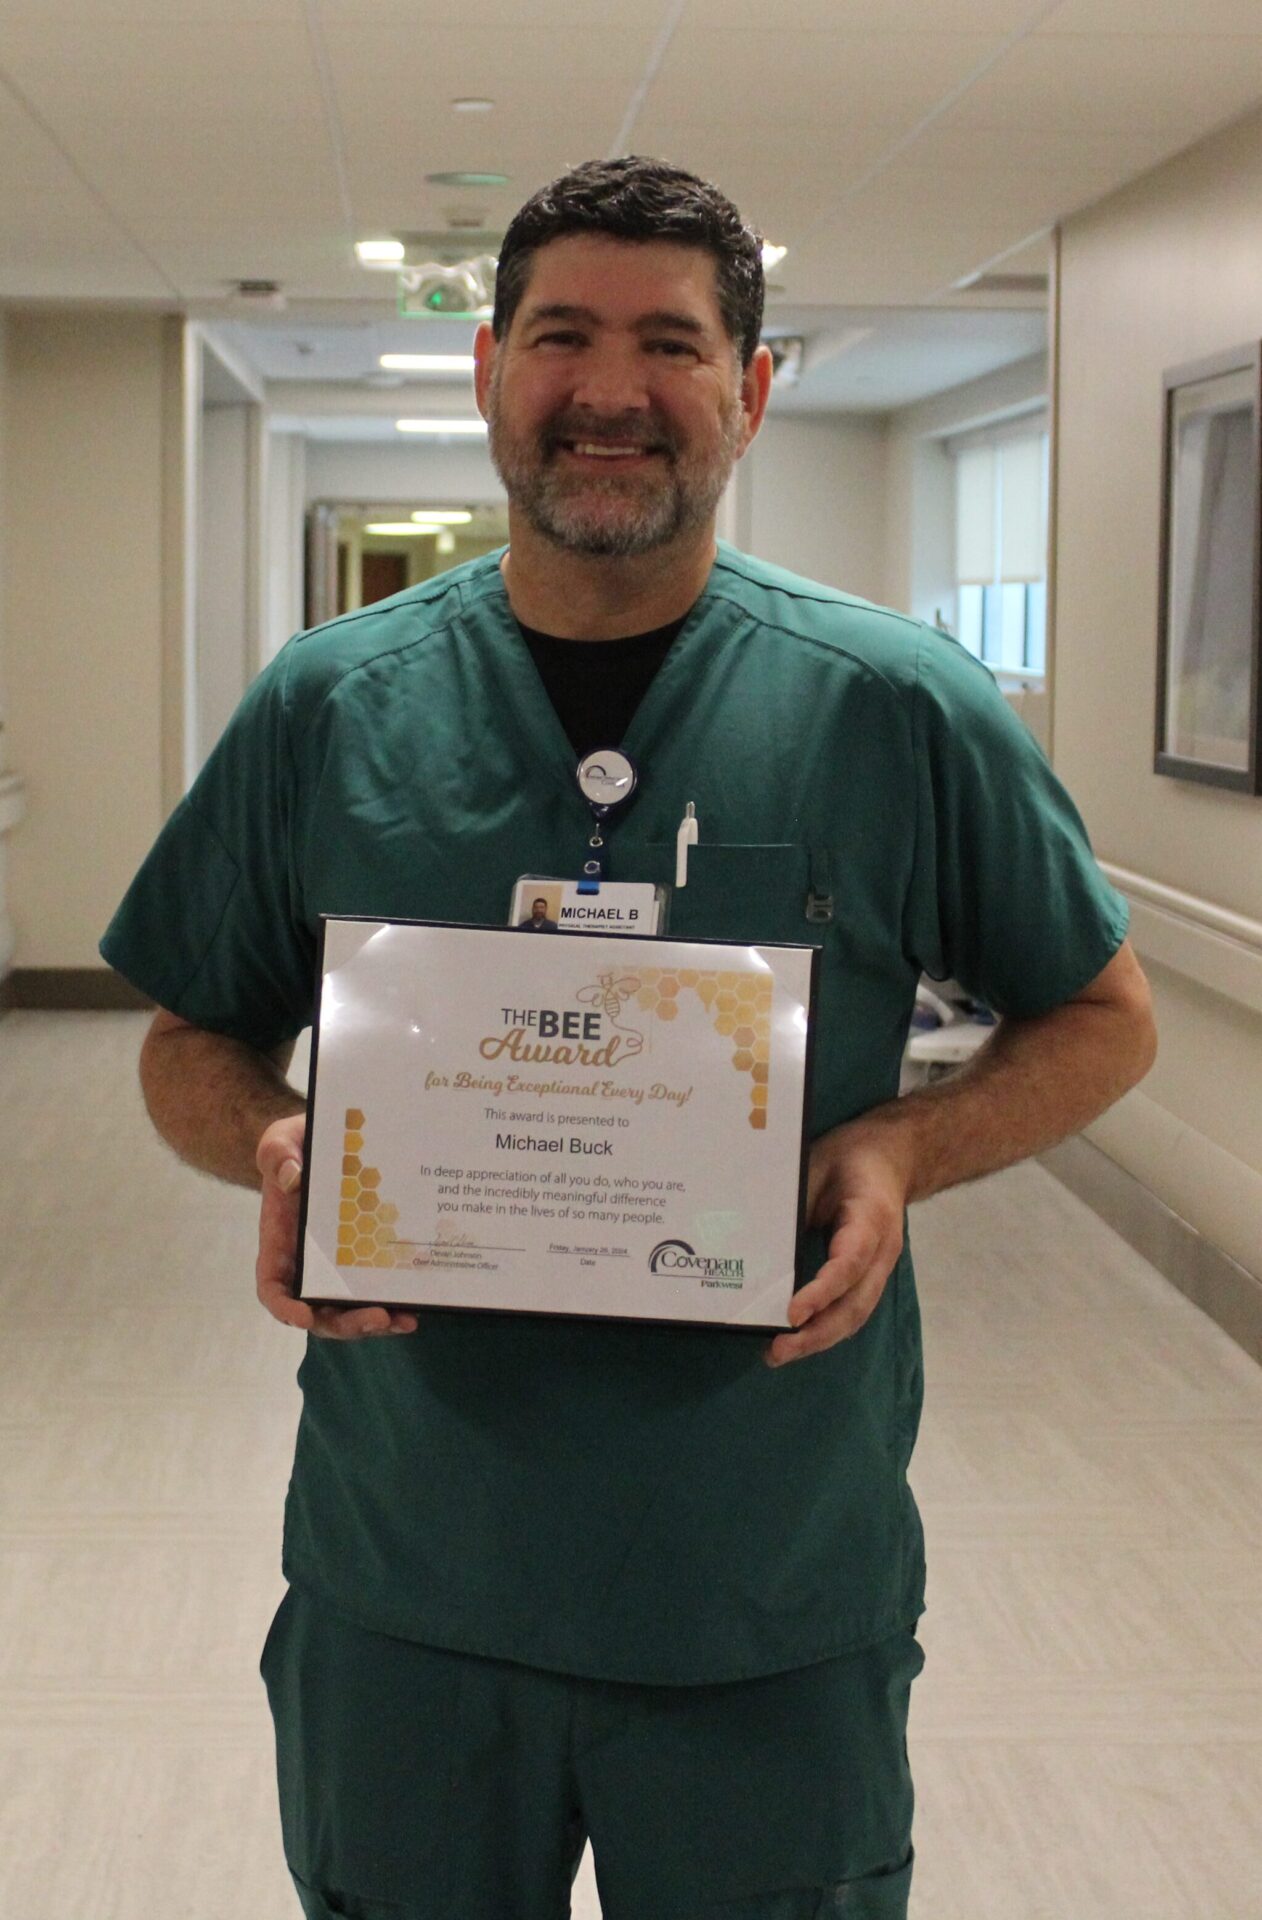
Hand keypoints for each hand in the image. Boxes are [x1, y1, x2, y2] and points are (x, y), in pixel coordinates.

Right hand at [255, 1113, 418, 1339]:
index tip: (304, 1317)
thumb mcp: (281, 1140)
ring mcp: (337, 1266)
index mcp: (280, 1244)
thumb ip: (277, 1154)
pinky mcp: (365, 1260)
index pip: (273, 1286)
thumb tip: (291, 1177)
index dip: (285, 1308)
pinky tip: (415, 1308)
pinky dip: (392, 1306)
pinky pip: (375, 1291)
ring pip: (350, 1310)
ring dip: (375, 1323)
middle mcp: (307, 1264)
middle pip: (319, 1311)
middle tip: (377, 1317)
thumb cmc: (298, 1144)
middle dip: (346, 1323)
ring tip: (404, 1320)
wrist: (330, 1140)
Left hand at [765, 1124, 908, 1367]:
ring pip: (855, 1315)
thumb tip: (754, 1243)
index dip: (821, 1293)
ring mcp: (881, 1268)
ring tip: (779, 1354)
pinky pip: (851, 1309)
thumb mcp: (816, 1168)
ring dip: (819, 1340)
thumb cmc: (849, 1158)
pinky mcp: (870, 1276)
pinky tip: (796, 1340)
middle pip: (855, 1305)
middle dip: (816, 1334)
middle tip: (776, 1350)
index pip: (848, 1265)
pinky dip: (826, 1330)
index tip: (791, 1314)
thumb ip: (794, 1205)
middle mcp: (882, 1251)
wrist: (890, 1156)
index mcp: (872, 1218)